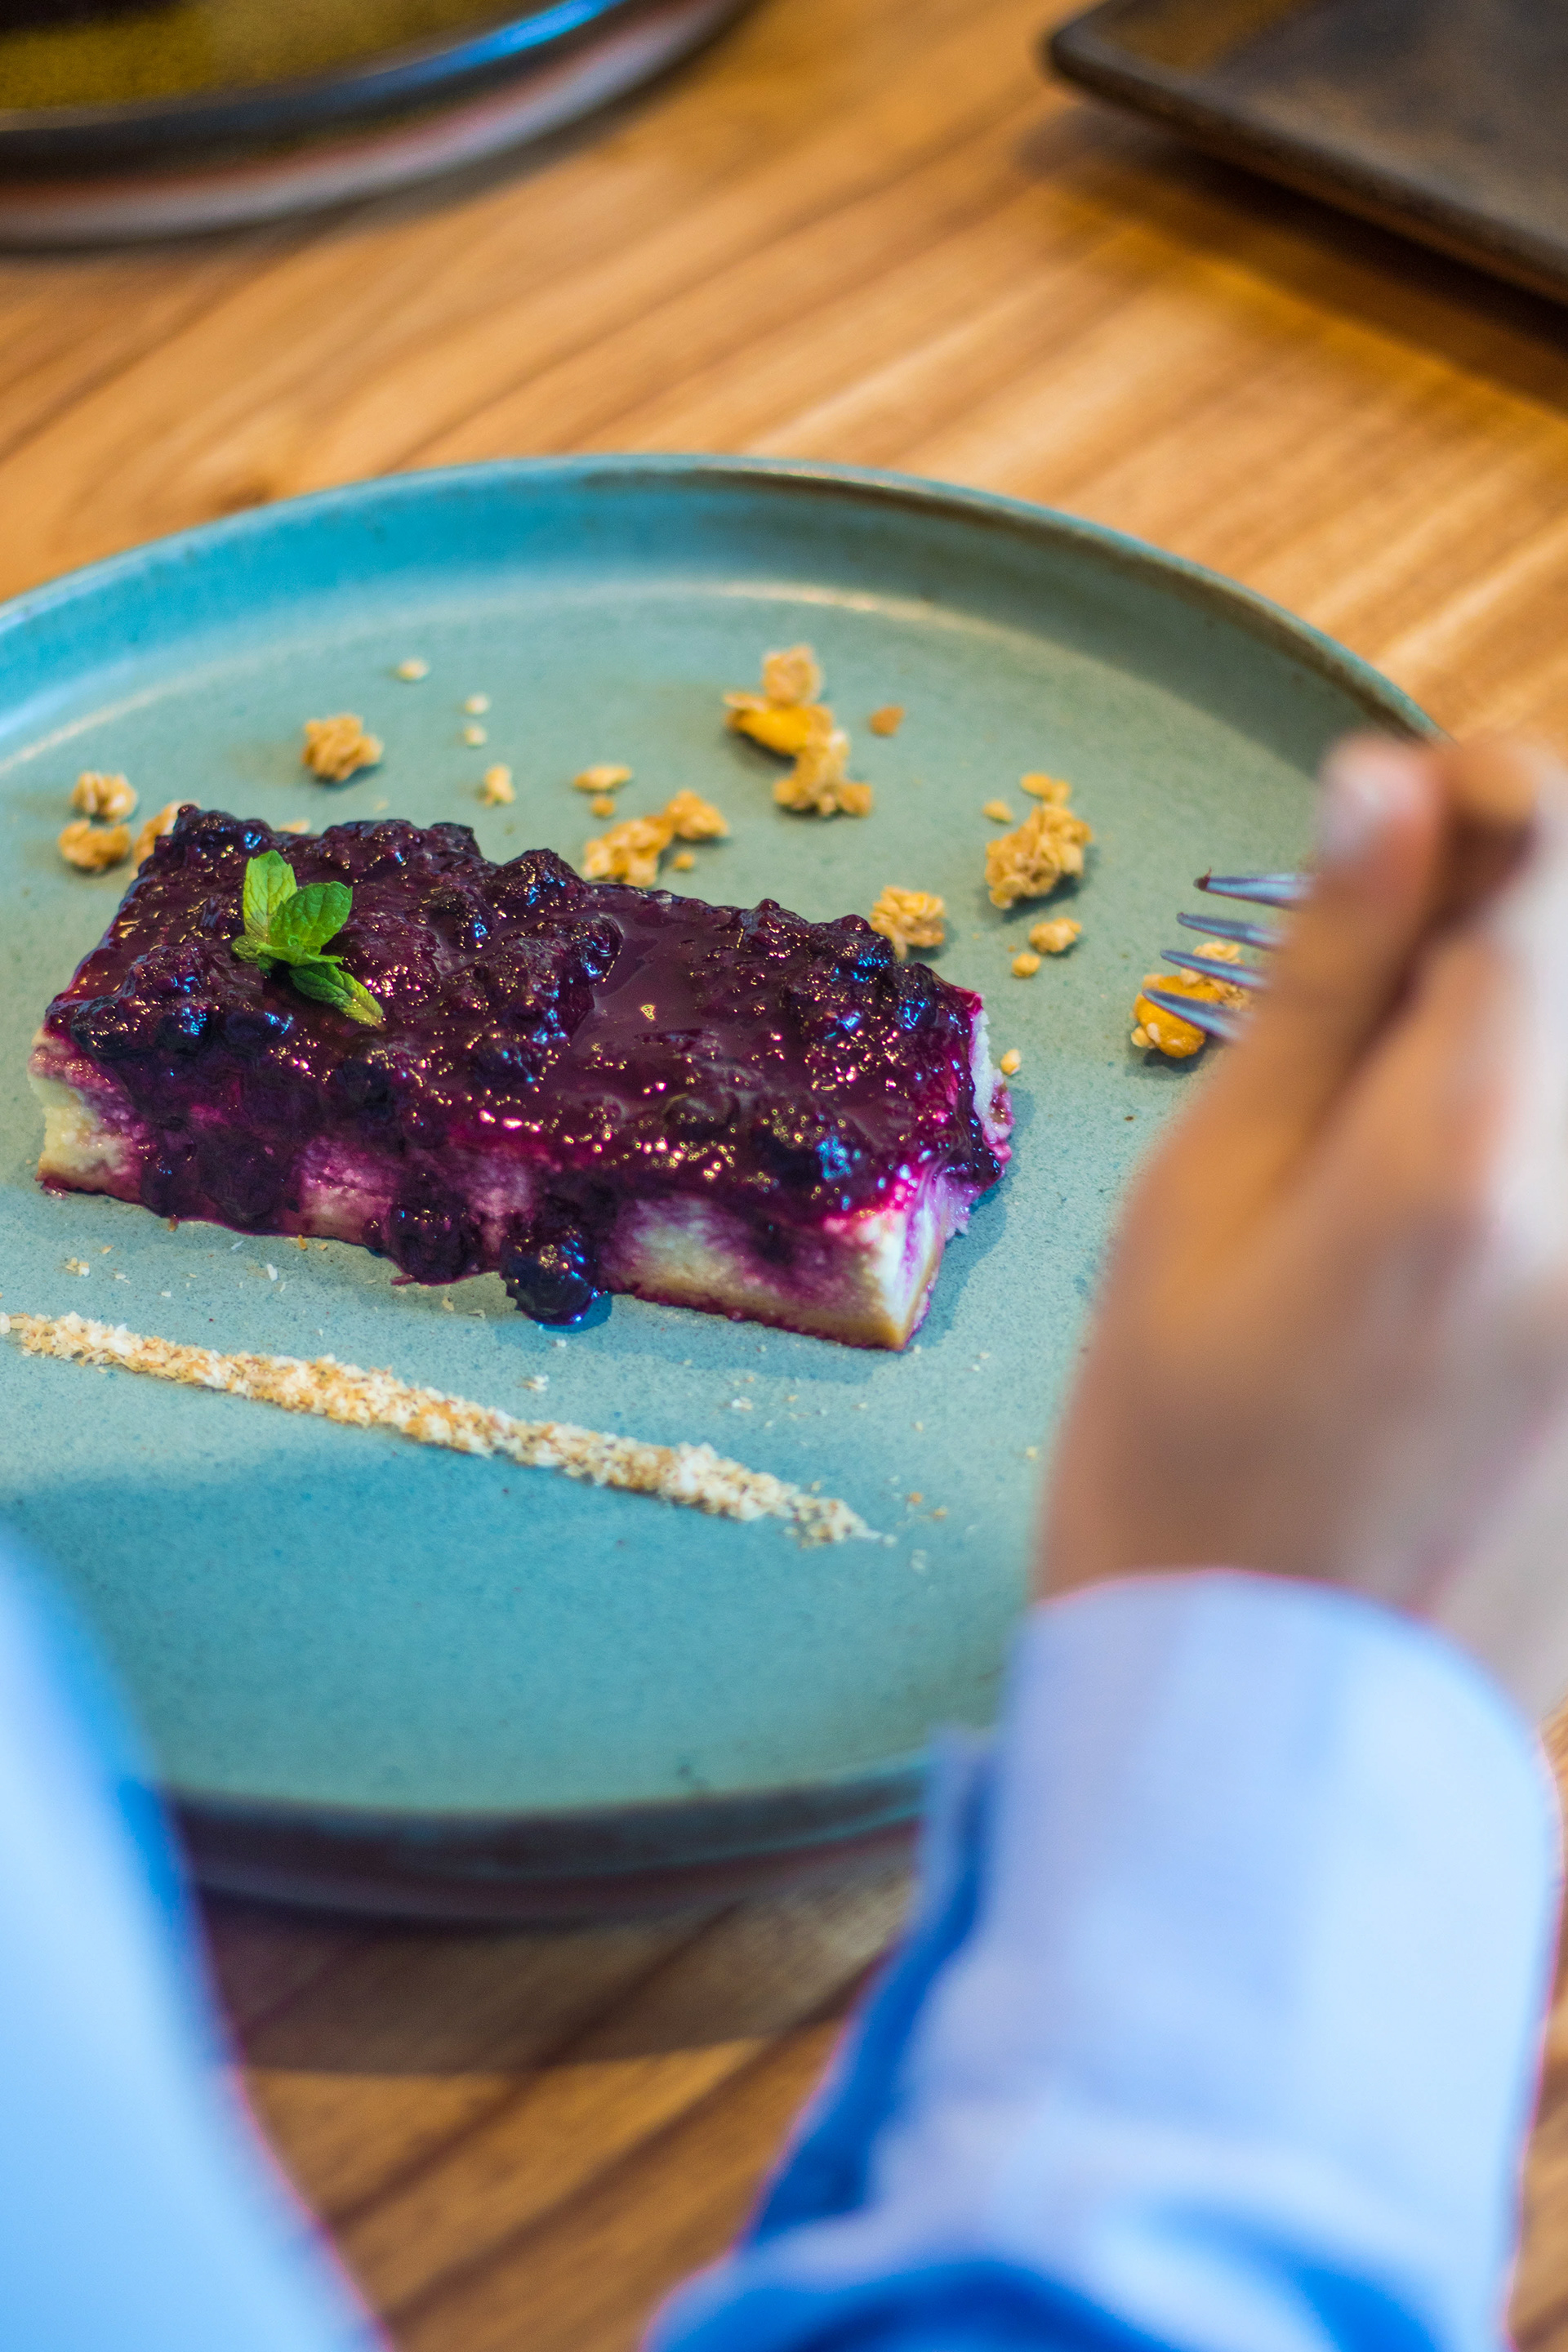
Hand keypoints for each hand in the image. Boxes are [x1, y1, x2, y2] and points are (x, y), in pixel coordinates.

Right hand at [1039, 735, 1567, 1713]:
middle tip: (1384, 973)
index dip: (1488, 798)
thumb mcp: (1195, 1206)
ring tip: (1406, 1119)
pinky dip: (1534, 1151)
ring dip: (1526, 1040)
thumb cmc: (1172, 1467)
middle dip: (1510, 920)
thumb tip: (1380, 787)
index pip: (1552, 867)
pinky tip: (1448, 1227)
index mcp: (1465, 1156)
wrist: (1269, 1734)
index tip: (1406, 813)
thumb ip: (1317, 986)